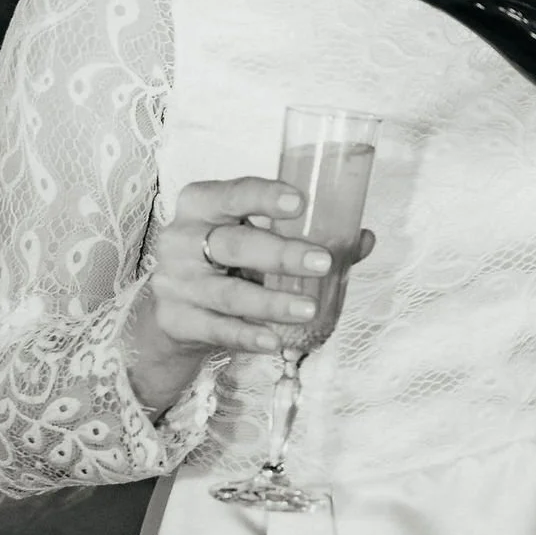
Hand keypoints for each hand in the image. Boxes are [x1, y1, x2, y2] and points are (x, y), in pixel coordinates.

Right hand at [125, 175, 371, 412]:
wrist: (172, 306)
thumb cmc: (223, 259)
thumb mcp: (253, 238)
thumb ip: (306, 235)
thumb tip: (362, 239)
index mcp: (202, 205)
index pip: (232, 193)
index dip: (264, 196)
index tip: (300, 202)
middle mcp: (181, 240)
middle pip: (233, 245)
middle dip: (281, 254)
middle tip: (323, 261)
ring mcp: (176, 282)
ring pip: (228, 294)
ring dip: (271, 303)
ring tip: (310, 309)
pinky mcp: (176, 320)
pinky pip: (216, 329)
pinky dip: (247, 336)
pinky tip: (273, 340)